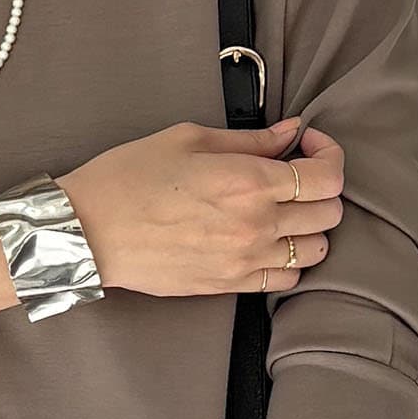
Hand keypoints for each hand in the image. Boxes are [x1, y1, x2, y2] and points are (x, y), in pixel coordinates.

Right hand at [56, 120, 343, 297]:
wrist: (88, 232)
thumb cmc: (128, 178)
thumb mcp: (187, 139)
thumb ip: (248, 139)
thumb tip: (289, 133)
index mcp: (248, 181)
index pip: (327, 176)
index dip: (329, 155)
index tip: (309, 146)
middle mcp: (255, 224)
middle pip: (329, 214)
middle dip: (322, 190)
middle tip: (296, 176)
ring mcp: (243, 260)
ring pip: (316, 251)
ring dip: (310, 229)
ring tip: (284, 213)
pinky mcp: (227, 285)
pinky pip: (284, 281)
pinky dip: (289, 262)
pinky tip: (267, 244)